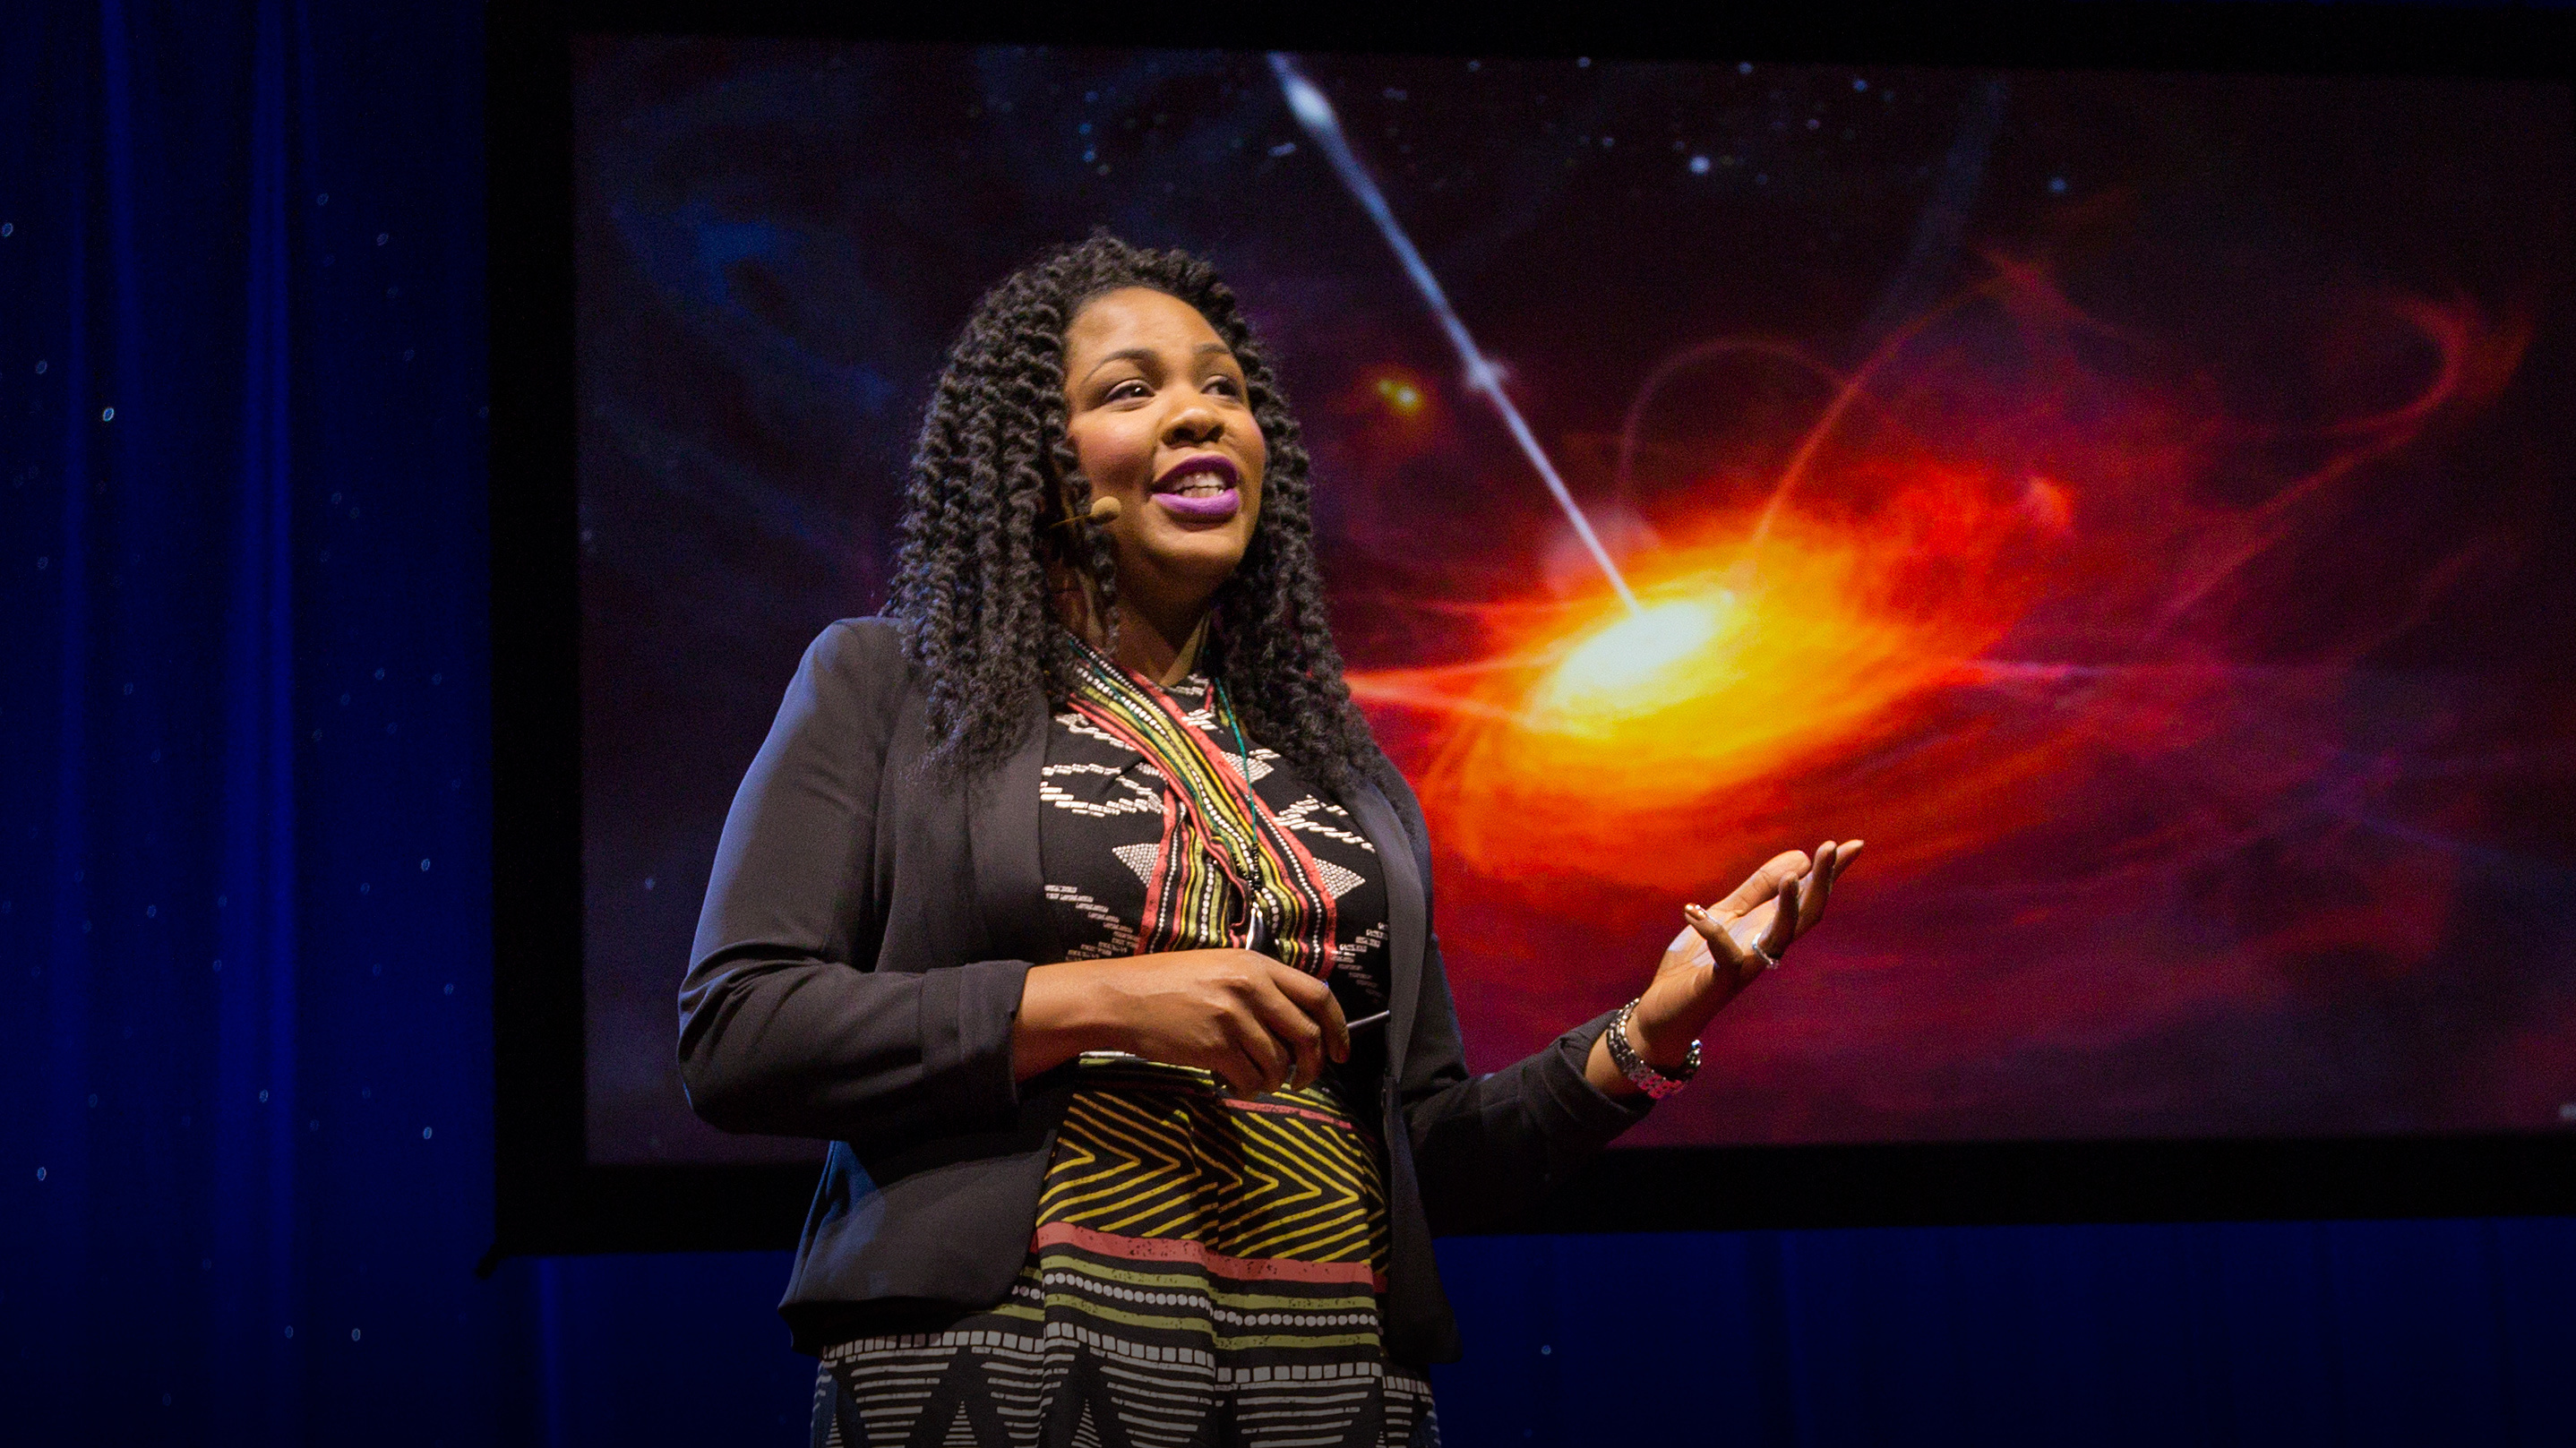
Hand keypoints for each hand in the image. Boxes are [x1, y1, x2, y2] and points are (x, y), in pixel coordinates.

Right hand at [1014, 949, 1350, 1094]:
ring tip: (1259, 1080)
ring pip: (1278, 1062)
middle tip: (1305, 1079)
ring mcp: (1232, 1017)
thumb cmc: (1171, 983)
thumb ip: (1261, 986)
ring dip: (1275, 1080)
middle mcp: (1250, 987)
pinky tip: (1236, 1083)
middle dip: (1313, 1065)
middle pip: (1306, 1034)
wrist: (1123, 997)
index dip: (1338, 1028)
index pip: (1318, 995)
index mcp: (1258, 965)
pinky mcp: (1213, 1046)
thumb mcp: (1222, 967)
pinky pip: (1249, 1078)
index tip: (1341, 1052)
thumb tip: (1299, 1023)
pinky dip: (1248, 1088)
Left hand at [1594, 841, 1862, 1084]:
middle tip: (1830, 848)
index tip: (1855, 845)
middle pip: (1807, 914)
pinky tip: (1697, 912)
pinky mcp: (1720, 979)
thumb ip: (1759, 888)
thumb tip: (1800, 855)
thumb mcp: (1729, 913)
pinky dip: (1713, 934)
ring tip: (1790, 878)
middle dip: (1820, 882)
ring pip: (1780, 937)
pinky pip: (1724, 956)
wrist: (1668, 1006)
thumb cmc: (1699, 960)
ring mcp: (1747, 964)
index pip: (1808, 896)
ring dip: (1788, 908)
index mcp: (1770, 927)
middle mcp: (1767, 946)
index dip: (1831, 872)